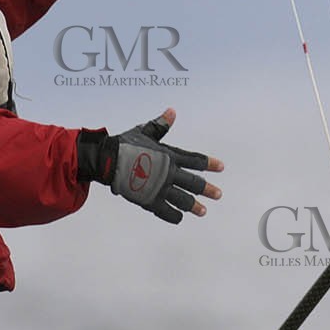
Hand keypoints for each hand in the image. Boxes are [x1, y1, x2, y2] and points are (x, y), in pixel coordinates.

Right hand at [77, 108, 223, 224]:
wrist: (108, 159)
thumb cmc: (124, 144)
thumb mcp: (145, 131)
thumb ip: (160, 125)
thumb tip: (172, 111)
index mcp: (170, 155)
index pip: (195, 160)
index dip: (209, 164)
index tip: (221, 167)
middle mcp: (169, 172)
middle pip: (194, 183)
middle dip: (208, 189)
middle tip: (218, 195)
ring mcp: (161, 188)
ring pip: (183, 200)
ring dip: (194, 206)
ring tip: (203, 211)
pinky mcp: (150, 200)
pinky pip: (166, 211)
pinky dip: (173, 215)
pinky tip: (179, 217)